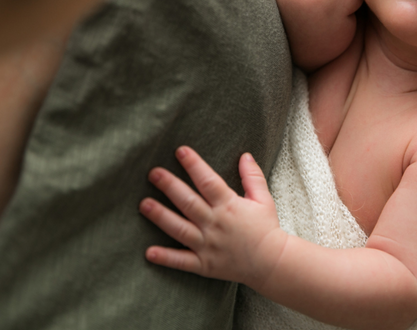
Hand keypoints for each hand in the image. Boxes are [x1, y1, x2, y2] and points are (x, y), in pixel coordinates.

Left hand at [140, 147, 287, 287]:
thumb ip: (252, 177)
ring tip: (144, 204)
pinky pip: (182, 261)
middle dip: (170, 186)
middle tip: (153, 173)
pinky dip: (166, 258)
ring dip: (161, 216)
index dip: (194, 165)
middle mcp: (215, 224)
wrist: (273, 263)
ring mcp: (208, 245)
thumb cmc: (267, 229)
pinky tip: (149, 252)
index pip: (208, 181)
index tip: (180, 150)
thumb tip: (245, 155)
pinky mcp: (204, 265)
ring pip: (180, 229)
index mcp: (229, 206)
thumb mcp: (263, 199)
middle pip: (189, 202)